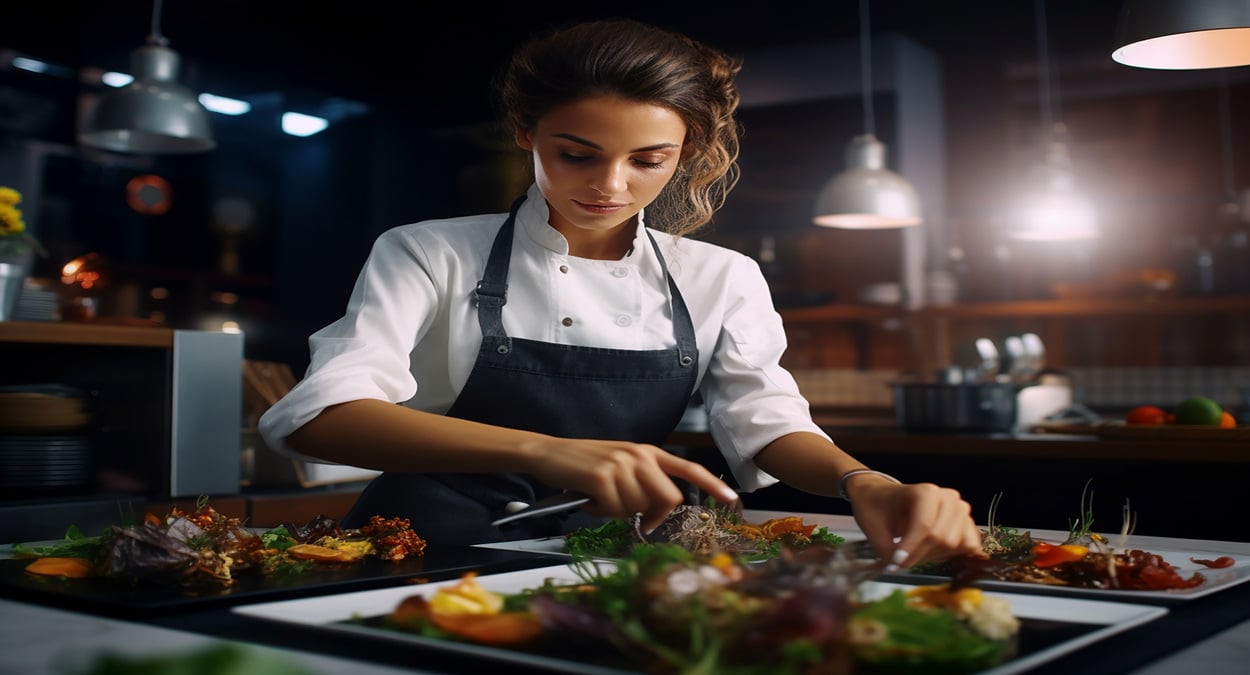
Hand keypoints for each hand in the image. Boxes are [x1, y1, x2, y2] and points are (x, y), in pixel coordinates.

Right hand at [526, 437, 737, 532]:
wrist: (548, 452)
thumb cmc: (585, 464)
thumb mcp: (621, 465)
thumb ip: (643, 483)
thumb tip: (654, 515)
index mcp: (648, 452)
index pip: (688, 469)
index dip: (713, 485)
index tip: (732, 499)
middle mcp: (639, 455)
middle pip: (669, 498)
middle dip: (653, 514)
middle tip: (631, 515)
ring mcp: (621, 464)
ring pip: (639, 508)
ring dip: (618, 512)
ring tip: (600, 497)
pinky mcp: (602, 476)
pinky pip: (615, 510)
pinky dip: (601, 511)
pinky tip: (589, 498)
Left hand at [846, 478, 983, 567]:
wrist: (883, 498)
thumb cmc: (878, 509)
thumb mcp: (873, 529)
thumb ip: (889, 551)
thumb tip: (903, 566)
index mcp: (924, 492)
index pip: (925, 526)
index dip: (911, 548)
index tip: (896, 562)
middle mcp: (947, 497)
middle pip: (942, 537)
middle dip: (920, 554)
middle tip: (902, 559)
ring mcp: (960, 509)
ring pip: (956, 543)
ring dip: (934, 555)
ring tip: (916, 552)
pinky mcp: (966, 522)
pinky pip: (969, 545)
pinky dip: (952, 554)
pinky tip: (933, 552)